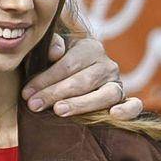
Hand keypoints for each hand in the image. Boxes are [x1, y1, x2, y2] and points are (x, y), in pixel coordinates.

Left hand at [22, 35, 142, 119]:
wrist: (71, 76)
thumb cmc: (53, 66)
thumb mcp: (47, 52)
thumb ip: (50, 45)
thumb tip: (56, 52)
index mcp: (89, 48)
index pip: (67, 65)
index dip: (45, 79)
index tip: (26, 93)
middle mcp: (106, 65)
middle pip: (82, 81)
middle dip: (55, 93)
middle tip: (34, 105)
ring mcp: (117, 83)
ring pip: (106, 94)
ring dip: (82, 104)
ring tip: (59, 110)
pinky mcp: (124, 100)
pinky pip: (134, 105)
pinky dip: (128, 110)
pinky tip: (114, 115)